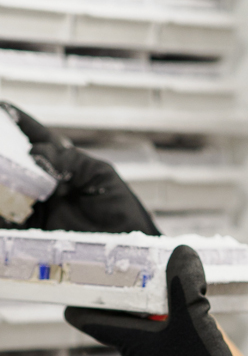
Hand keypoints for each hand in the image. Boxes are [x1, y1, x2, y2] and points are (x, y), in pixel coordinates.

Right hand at [0, 101, 158, 234]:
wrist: (126, 246)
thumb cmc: (121, 210)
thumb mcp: (101, 176)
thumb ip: (72, 160)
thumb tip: (37, 153)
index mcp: (67, 167)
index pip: (41, 141)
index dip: (22, 125)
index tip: (4, 109)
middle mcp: (49, 184)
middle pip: (17, 163)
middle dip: (4, 151)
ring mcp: (40, 206)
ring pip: (9, 188)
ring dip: (2, 181)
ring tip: (0, 173)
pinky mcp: (35, 229)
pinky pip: (8, 219)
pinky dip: (2, 212)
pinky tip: (3, 203)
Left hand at [64, 246, 247, 355]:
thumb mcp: (193, 322)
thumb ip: (185, 286)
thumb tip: (182, 254)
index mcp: (130, 340)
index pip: (91, 317)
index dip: (84, 297)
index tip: (84, 278)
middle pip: (125, 321)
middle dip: (135, 296)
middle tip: (150, 270)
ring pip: (150, 334)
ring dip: (162, 313)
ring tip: (182, 291)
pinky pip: (169, 347)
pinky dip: (178, 331)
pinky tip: (198, 323)